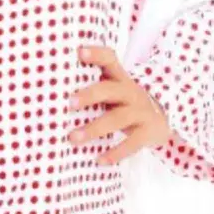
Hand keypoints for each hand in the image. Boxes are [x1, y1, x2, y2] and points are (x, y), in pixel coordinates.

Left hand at [68, 44, 169, 164]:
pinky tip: (99, 161)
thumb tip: (51, 94)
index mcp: (119, 78)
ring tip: (73, 138)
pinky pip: (132, 143)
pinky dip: (115, 153)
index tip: (80, 52)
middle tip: (68, 103)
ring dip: (94, 129)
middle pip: (109, 90)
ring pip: (117, 118)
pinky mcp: (148, 131)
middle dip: (89, 95)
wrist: (163, 119)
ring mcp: (141, 111)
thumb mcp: (113, 90)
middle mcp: (130, 91)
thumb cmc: (124, 103)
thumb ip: (92, 88)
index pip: (109, 59)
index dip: (96, 54)